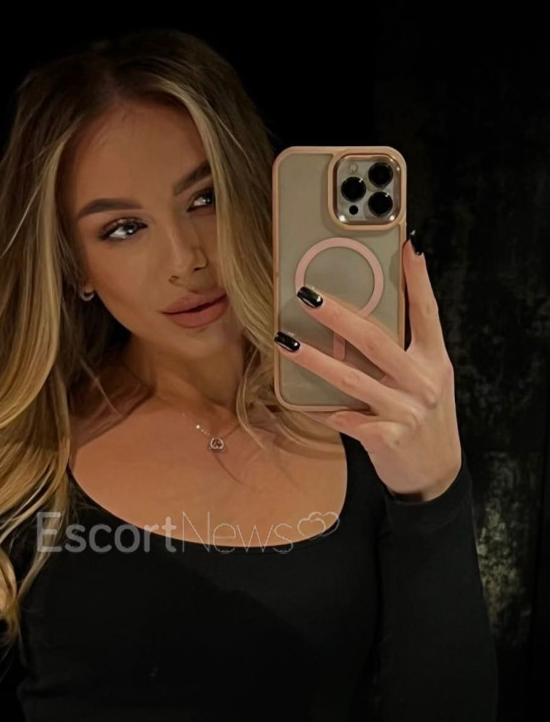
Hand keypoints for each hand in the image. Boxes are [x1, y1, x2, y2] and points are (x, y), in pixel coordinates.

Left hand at [274, 235, 462, 501]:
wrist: (436, 473)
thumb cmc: (423, 419)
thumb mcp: (427, 381)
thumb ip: (405, 353)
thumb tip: (363, 321)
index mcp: (435, 360)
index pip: (427, 312)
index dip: (417, 280)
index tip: (406, 248)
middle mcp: (422, 382)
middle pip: (376, 341)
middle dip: (339, 316)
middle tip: (309, 296)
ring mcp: (405, 411)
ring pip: (351, 379)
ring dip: (315, 359)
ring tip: (286, 342)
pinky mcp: (386, 438)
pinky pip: (345, 419)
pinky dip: (324, 410)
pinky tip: (305, 403)